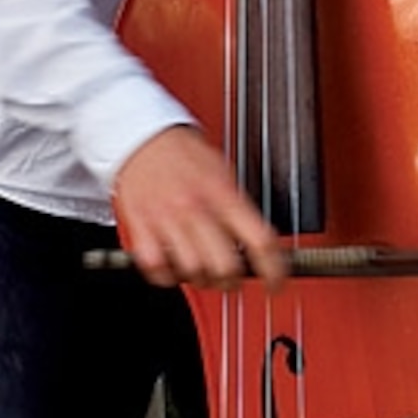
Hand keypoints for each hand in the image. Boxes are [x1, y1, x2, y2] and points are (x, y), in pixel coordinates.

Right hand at [111, 127, 288, 289]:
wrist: (140, 135)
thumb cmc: (183, 153)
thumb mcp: (223, 172)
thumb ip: (239, 208)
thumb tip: (259, 242)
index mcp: (223, 193)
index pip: (261, 241)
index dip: (275, 270)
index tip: (276, 282)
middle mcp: (196, 208)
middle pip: (226, 266)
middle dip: (233, 281)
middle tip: (232, 277)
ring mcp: (167, 220)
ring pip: (194, 272)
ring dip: (202, 279)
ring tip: (202, 269)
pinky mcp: (141, 228)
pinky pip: (158, 269)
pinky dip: (169, 276)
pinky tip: (175, 265)